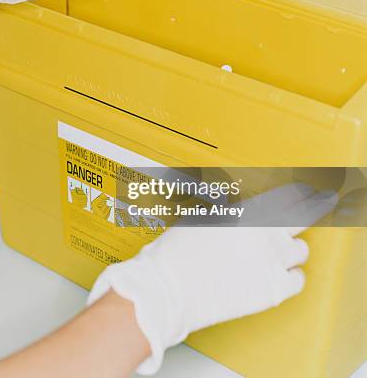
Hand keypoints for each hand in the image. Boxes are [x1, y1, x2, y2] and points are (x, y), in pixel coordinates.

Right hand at [87, 184, 337, 374]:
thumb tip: (236, 210)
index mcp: (246, 212)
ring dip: (291, 249)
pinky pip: (297, 280)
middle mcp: (265, 235)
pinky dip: (290, 277)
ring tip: (279, 252)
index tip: (305, 193)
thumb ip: (227, 214)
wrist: (168, 288)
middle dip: (311, 210)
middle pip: (304, 217)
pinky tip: (279, 275)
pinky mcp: (272, 291)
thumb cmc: (175, 254)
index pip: (288, 196)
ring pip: (301, 251)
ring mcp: (271, 263)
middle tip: (316, 207)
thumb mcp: (199, 220)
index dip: (300, 193)